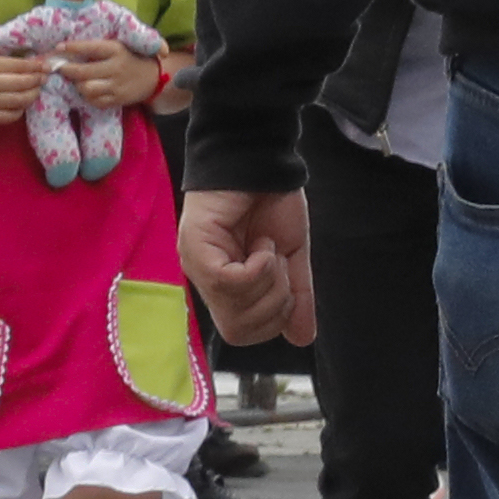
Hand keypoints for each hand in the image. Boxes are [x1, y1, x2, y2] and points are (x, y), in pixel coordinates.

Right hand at [0, 52, 51, 127]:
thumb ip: (2, 63)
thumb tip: (30, 65)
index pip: (19, 65)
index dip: (35, 66)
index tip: (46, 66)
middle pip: (23, 83)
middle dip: (38, 80)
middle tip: (44, 79)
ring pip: (19, 100)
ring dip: (32, 95)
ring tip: (35, 91)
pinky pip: (10, 116)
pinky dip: (20, 110)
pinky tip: (21, 105)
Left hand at [56, 40, 167, 114]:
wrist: (154, 76)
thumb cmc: (131, 57)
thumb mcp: (119, 46)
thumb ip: (99, 47)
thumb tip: (70, 47)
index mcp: (116, 50)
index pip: (90, 48)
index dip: (73, 47)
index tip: (59, 47)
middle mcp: (116, 67)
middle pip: (83, 71)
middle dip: (67, 69)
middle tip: (58, 67)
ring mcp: (117, 85)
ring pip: (86, 88)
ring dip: (77, 85)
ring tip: (76, 80)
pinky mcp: (118, 99)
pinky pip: (94, 101)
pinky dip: (87, 97)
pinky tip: (87, 90)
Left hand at [181, 185, 313, 347]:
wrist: (262, 160)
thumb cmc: (271, 201)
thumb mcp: (291, 256)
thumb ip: (296, 297)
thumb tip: (302, 338)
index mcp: (223, 284)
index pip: (241, 333)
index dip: (273, 319)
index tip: (284, 280)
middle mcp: (204, 279)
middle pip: (239, 331)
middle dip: (273, 305)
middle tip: (278, 265)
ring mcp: (196, 263)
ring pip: (236, 310)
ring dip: (269, 281)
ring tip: (267, 246)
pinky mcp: (196, 246)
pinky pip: (230, 282)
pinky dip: (259, 267)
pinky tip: (262, 242)